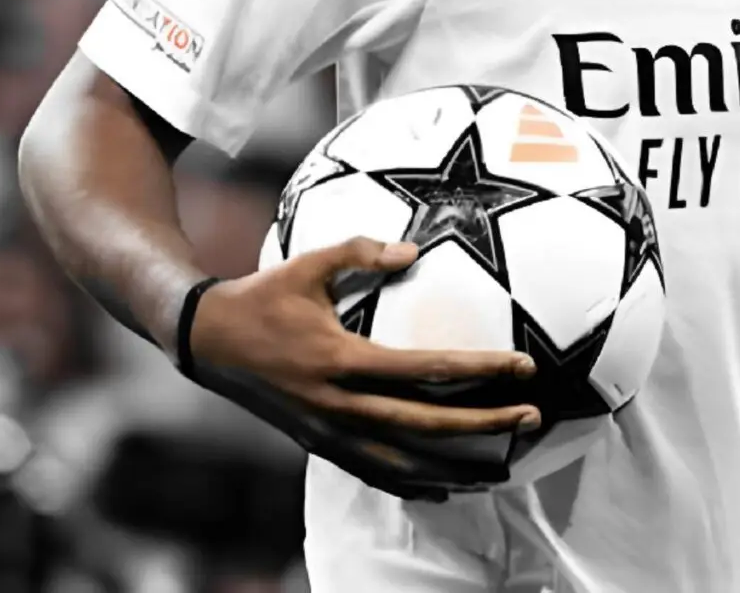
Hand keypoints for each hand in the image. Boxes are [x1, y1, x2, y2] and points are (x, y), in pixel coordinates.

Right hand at [186, 236, 538, 499]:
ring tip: (504, 465)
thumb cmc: (263, 297)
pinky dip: (412, 484)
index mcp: (342, 360)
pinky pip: (372, 473)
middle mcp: (340, 404)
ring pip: (405, 460)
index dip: (479, 369)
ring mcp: (328, 432)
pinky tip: (444, 489)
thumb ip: (361, 251)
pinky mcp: (318, 445)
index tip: (523, 367)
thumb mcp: (308, 263)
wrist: (207, 342)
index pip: (427, 369)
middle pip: (427, 423)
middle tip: (532, 416)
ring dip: (457, 464)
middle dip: (484, 424)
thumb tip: (414, 250)